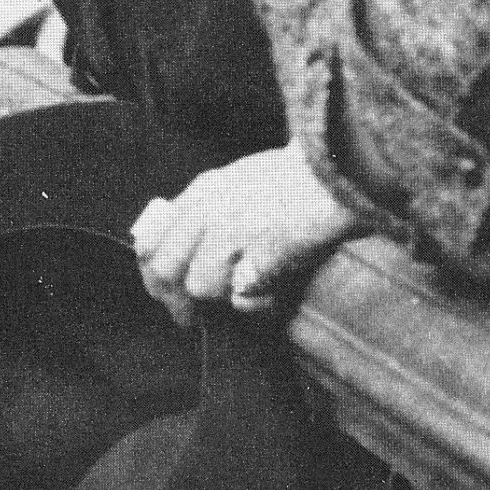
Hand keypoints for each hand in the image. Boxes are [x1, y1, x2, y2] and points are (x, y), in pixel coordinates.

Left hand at [132, 143, 363, 321]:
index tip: (160, 291)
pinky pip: (240, 296)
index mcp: (202, 191)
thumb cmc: (294, 178)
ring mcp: (233, 232)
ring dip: (221, 296)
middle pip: (168, 270)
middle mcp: (209, 210)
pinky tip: (267, 293)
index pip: (152, 239)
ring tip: (245, 287)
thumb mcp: (236, 180)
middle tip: (187, 317)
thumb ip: (203, 208)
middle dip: (175, 298)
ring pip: (201, 286)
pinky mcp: (262, 254)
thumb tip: (172, 241)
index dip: (151, 272)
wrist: (338, 173)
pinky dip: (253, 303)